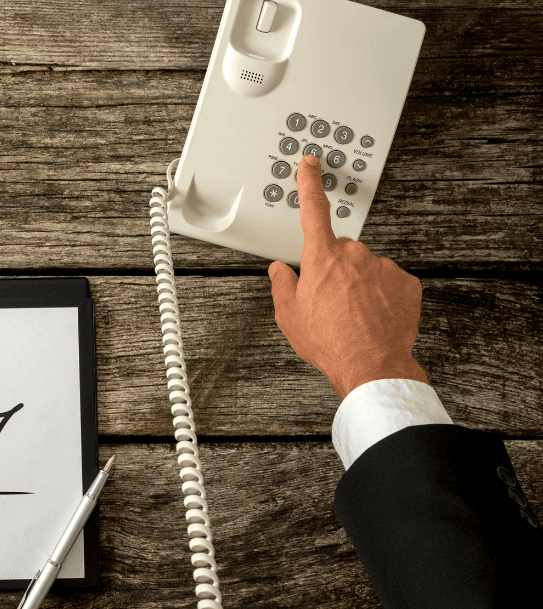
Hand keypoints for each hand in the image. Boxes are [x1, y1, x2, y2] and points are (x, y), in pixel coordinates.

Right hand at [268, 155, 427, 398]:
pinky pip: (389, 282)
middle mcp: (355, 255)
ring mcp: (383, 267)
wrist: (371, 365)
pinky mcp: (406, 283)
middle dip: (335, 269)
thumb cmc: (329, 341)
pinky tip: (373, 316)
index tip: (310, 165)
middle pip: (341, 251)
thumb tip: (280, 271)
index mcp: (322, 258)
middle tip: (330, 300)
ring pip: (367, 268)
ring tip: (353, 315)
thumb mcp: (289, 315)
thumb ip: (282, 285)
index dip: (309, 183)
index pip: (313, 210)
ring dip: (359, 285)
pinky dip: (382, 296)